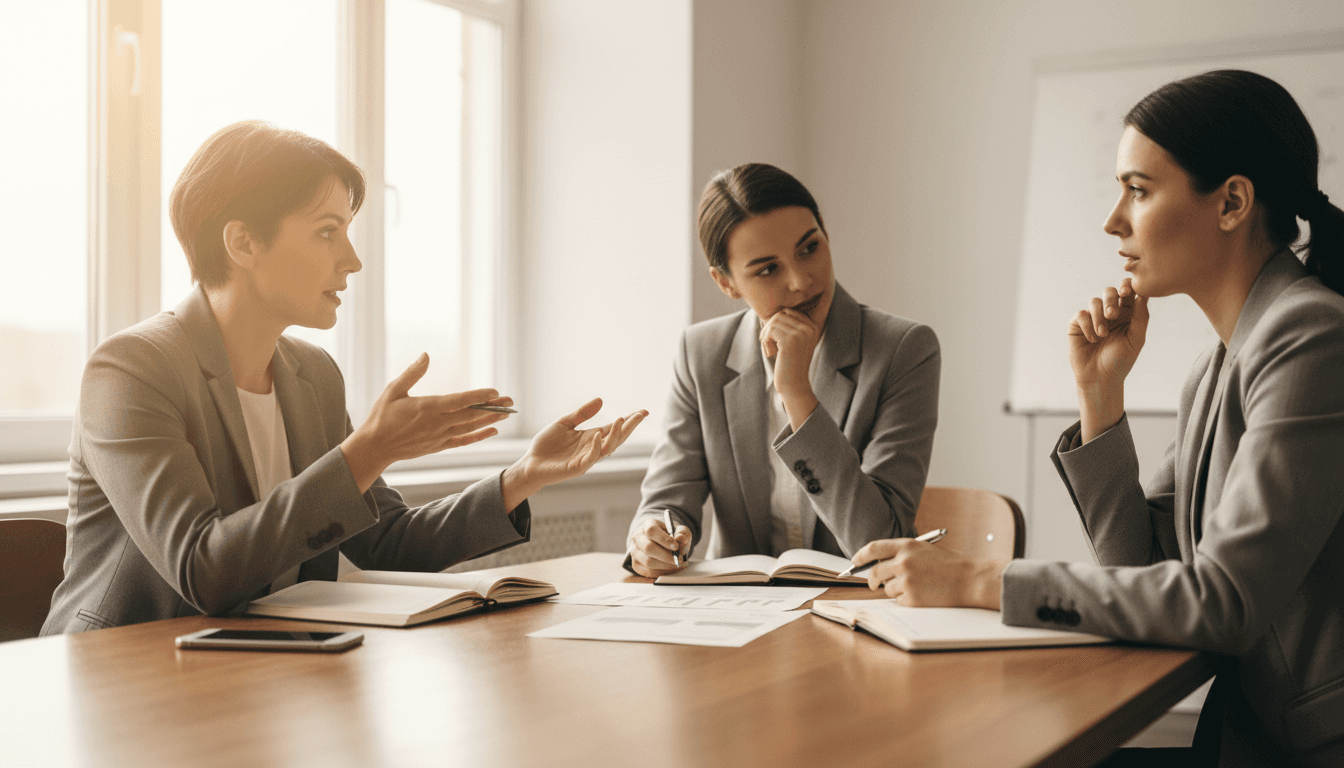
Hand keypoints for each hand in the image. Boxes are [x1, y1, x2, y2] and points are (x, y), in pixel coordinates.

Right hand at [341, 354, 511, 491]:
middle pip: (470, 415)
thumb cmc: (381, 416)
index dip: (478, 397)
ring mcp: (439, 437)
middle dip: (492, 407)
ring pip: (470, 428)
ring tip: (507, 413)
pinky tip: (492, 430)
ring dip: (489, 420)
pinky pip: (463, 441)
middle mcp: (436, 424)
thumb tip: (426, 355)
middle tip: (510, 400)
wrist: (374, 447)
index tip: (494, 391)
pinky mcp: (438, 446)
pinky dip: (479, 436)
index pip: (459, 401)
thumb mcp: (393, 390)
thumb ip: (412, 373)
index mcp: (427, 408)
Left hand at [501, 398, 647, 510]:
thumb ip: (582, 413)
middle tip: (641, 414)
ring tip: (622, 419)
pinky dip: (596, 447)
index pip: (613, 428)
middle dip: (630, 426)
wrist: (530, 463)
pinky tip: (598, 435)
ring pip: (607, 447)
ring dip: (616, 434)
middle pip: (617, 437)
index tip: (642, 411)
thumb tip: (601, 400)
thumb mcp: (564, 423)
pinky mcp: (577, 468)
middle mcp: (592, 448)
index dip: (628, 420)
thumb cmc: (546, 445)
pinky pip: (591, 457)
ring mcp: (586, 459)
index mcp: (591, 437)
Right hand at [629, 517, 691, 577]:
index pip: (651, 531)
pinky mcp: (635, 564)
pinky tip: (670, 569)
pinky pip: (647, 572)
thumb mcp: (679, 531)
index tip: (676, 547)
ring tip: (677, 565)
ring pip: (647, 562)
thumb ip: (682, 533)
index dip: (664, 540)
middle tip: (679, 560)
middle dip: (666, 556)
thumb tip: (680, 538)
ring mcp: (634, 551)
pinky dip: (661, 573)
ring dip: (665, 566)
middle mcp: (638, 537)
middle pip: (648, 548)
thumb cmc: (671, 536)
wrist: (662, 543)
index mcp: (648, 525)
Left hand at [760, 308, 820, 426]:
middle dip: (769, 327)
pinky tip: (770, 352)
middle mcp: (809, 328)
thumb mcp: (795, 342)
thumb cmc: (791, 363)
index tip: (773, 339)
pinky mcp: (789, 341)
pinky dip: (765, 341)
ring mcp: (800, 334)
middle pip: (780, 314)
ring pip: (774, 321)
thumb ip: (789, 326)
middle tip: (767, 343)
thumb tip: (772, 312)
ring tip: (769, 349)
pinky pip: (770, 331)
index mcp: (812, 326)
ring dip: (766, 334)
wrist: (795, 384)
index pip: (788, 312)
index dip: (776, 323)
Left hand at [850, 538, 1004, 608]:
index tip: (855, 561)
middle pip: (875, 572)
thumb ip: (903, 554)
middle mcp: (903, 562)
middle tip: (873, 584)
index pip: (873, 548)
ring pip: (887, 588)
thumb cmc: (951, 564)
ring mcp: (906, 580)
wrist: (971, 579)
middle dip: (872, 580)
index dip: (861, 555)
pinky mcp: (912, 597)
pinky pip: (898, 601)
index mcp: (907, 546)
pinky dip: (906, 600)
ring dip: (895, 590)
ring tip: (917, 587)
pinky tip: (922, 595)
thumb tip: (879, 564)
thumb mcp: (925, 550)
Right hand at [1067, 278, 1148, 440]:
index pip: (1128, 292)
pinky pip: (1081, 314)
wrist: (1100, 378)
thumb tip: (1142, 295)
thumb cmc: (1120, 361)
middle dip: (1111, 300)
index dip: (1127, 286)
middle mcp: (1110, 313)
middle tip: (1112, 314)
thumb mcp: (1136, 339)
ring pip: (1094, 301)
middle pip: (1110, 292)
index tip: (1127, 292)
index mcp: (1127, 314)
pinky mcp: (1077, 324)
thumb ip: (1141, 317)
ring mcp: (1093, 318)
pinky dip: (1087, 325)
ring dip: (1099, 316)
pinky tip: (1092, 339)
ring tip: (1102, 334)